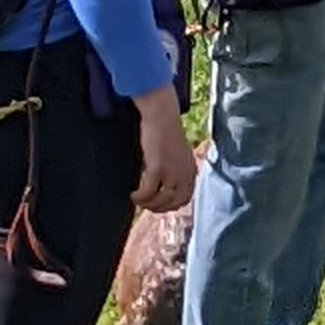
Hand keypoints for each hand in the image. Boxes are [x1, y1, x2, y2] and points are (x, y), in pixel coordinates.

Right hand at [132, 87, 195, 213]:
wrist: (161, 116)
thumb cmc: (166, 132)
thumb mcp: (179, 154)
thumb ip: (178, 169)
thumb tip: (167, 186)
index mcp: (191, 170)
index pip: (186, 198)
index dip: (171, 205)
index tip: (159, 205)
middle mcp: (185, 174)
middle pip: (174, 203)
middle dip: (159, 208)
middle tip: (146, 205)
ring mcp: (172, 172)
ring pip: (160, 201)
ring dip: (147, 204)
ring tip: (138, 199)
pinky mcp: (158, 168)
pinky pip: (147, 192)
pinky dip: (139, 197)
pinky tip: (133, 194)